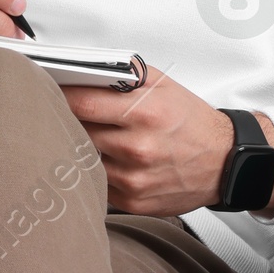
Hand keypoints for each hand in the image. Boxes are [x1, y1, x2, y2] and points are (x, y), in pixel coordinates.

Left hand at [61, 66, 273, 218]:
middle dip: (66, 121)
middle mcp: (138, 147)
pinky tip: (103, 160)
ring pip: (82, 161)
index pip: (80, 104)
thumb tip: (82, 71)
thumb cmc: (192, 122)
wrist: (225, 162)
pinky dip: (94, 171)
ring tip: (83, 137)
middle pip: (76, 132)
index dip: (59, 96)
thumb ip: (122, 76)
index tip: (48, 92)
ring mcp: (134, 178)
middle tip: (57, 114)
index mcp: (144, 113)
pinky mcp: (133, 202)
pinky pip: (97, 184)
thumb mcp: (163, 85)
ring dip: (78, 149)